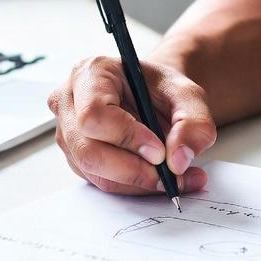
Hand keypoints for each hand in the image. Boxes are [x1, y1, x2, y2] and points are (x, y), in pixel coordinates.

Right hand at [48, 56, 216, 194]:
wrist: (151, 97)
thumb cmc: (160, 89)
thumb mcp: (187, 94)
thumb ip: (193, 122)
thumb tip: (178, 160)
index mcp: (90, 74)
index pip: (94, 114)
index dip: (126, 137)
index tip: (159, 151)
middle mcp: (69, 102)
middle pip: (88, 150)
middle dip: (133, 170)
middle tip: (170, 174)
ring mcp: (68, 133)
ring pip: (95, 173)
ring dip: (138, 183)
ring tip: (175, 178)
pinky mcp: (76, 158)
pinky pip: (101, 182)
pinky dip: (134, 187)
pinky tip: (158, 177)